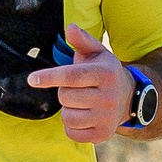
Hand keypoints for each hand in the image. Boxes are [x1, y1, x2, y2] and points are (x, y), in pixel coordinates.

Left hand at [26, 22, 132, 144]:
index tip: (32, 79)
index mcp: (105, 74)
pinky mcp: (103, 135)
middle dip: (64, 92)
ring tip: (81, 102)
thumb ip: (82, 40)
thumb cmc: (104, 72)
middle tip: (77, 88)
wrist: (128, 98)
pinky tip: (84, 116)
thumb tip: (71, 27)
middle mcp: (109, 97)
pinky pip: (72, 132)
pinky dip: (72, 125)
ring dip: (68, 109)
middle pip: (65, 96)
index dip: (50, 77)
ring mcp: (107, 118)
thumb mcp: (97, 52)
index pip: (71, 76)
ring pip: (67, 117)